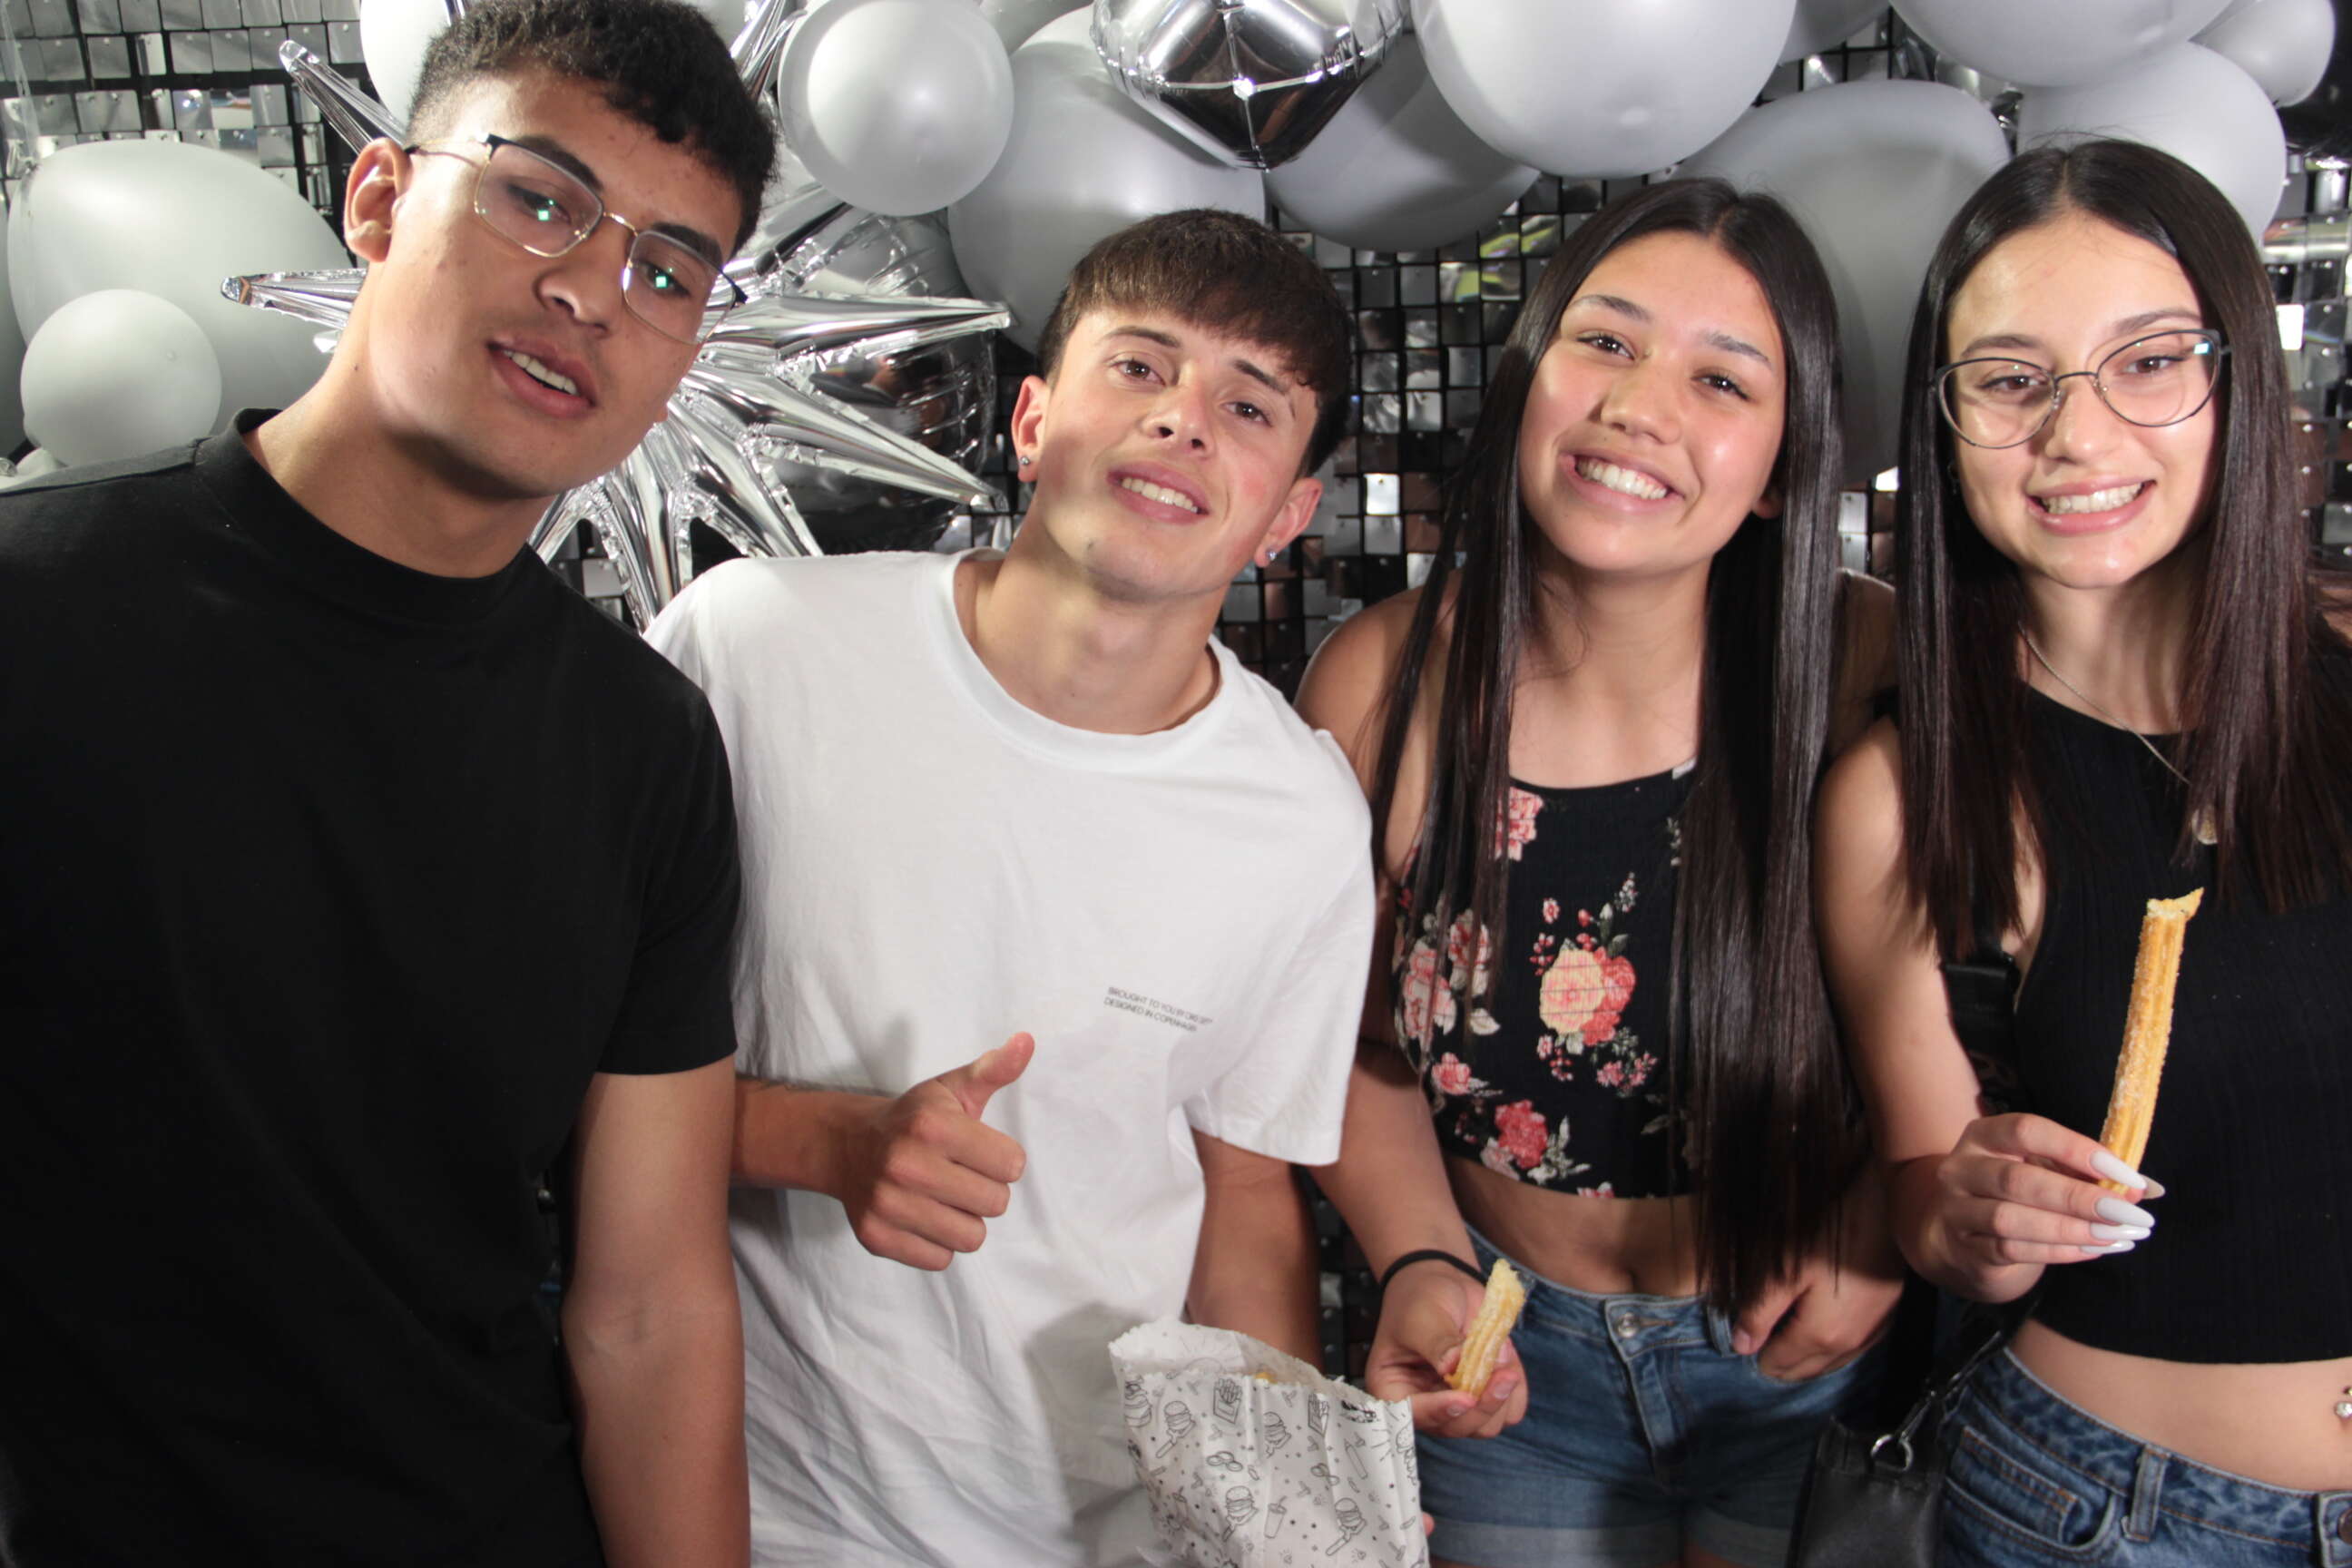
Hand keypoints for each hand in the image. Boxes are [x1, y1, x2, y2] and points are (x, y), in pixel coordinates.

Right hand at [829, 1034, 1032, 1270]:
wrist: (847, 1145)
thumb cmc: (915, 1118)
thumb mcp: (953, 1088)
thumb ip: (995, 1069)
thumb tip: (1027, 1041)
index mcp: (933, 1126)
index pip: (1012, 1166)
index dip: (1002, 1159)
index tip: (979, 1151)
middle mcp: (907, 1165)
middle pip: (995, 1204)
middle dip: (986, 1190)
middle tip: (961, 1175)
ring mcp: (888, 1204)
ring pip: (971, 1238)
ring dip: (965, 1221)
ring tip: (945, 1197)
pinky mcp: (876, 1237)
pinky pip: (940, 1260)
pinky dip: (938, 1244)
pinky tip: (923, 1216)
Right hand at [1362, 1259, 1527, 1438]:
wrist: (1446, 1283)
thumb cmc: (1421, 1298)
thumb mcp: (1423, 1316)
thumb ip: (1438, 1344)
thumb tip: (1453, 1367)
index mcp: (1394, 1389)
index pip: (1413, 1416)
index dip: (1440, 1412)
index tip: (1466, 1398)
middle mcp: (1426, 1405)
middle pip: (1457, 1427)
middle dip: (1482, 1404)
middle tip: (1502, 1373)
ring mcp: (1459, 1406)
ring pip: (1487, 1426)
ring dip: (1502, 1396)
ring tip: (1502, 1355)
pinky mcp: (1487, 1398)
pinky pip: (1510, 1411)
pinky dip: (1515, 1391)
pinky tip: (1508, 1362)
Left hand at [1733, 1163, 1906, 1380]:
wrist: (1883, 1210)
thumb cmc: (1827, 1236)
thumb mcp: (1782, 1271)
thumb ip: (1759, 1313)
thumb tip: (1741, 1347)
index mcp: (1822, 1337)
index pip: (1780, 1365)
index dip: (1757, 1353)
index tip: (1745, 1335)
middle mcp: (1851, 1345)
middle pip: (1807, 1370)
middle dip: (1780, 1361)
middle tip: (1759, 1338)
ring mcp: (1873, 1334)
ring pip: (1831, 1363)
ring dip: (1806, 1357)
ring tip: (1783, 1336)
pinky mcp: (1886, 1319)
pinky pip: (1852, 1349)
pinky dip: (1830, 1347)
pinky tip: (1819, 1330)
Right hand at [1928, 1112, 2157, 1285]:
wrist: (1964, 1236)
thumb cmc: (2017, 1193)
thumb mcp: (2046, 1170)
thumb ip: (2090, 1174)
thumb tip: (2149, 1190)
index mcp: (1984, 1135)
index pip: (2026, 1130)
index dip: (2075, 1148)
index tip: (2124, 1174)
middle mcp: (1962, 1168)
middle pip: (2017, 1179)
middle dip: (2078, 1198)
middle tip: (2128, 1213)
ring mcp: (1957, 1210)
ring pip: (2012, 1220)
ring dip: (2072, 1229)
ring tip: (2117, 1235)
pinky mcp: (1966, 1248)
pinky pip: (2014, 1251)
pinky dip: (2060, 1251)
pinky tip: (2095, 1250)